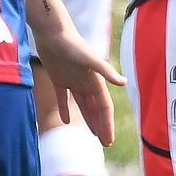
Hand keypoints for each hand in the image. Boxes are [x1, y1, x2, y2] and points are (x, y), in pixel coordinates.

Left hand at [35, 28, 123, 146]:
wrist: (51, 32)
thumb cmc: (72, 43)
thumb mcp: (89, 59)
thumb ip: (105, 71)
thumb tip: (123, 83)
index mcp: (95, 80)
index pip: (104, 107)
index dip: (107, 123)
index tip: (108, 140)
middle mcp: (85, 82)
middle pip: (95, 109)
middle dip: (101, 125)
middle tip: (105, 143)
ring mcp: (72, 81)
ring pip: (82, 105)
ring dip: (88, 119)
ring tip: (92, 135)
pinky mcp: (58, 78)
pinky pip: (63, 98)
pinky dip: (64, 109)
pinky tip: (65, 121)